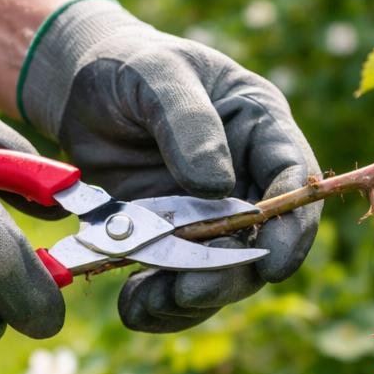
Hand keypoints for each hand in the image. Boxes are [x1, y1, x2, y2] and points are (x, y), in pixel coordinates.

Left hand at [20, 0, 319, 330]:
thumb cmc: (129, 68)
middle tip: (189, 289)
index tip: (274, 265)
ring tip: (145, 303)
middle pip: (261, 241)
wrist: (79, 89)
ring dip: (191, 297)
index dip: (293, 228)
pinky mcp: (173, 241)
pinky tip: (131, 306)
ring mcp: (210, 216)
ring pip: (222, 273)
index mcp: (260, 127)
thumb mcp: (156, 74)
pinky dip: (159, 303)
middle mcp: (246, 178)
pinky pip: (179, 283)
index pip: (295, 181)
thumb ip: (187, 120)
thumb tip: (217, 185)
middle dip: (231, 274)